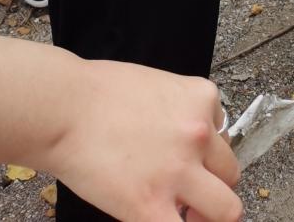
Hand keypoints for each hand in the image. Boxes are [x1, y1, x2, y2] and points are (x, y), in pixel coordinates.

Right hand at [45, 60, 241, 221]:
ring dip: (209, 215)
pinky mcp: (149, 206)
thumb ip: (178, 112)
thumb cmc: (98, 92)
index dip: (203, 153)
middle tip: (189, 195)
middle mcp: (199, 133)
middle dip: (212, 186)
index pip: (222, 135)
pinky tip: (160, 219)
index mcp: (201, 98)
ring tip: (184, 215)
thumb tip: (184, 141)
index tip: (182, 159)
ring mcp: (178, 172)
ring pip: (227, 210)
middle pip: (230, 173)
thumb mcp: (157, 85)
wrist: (63, 108)